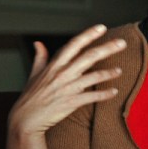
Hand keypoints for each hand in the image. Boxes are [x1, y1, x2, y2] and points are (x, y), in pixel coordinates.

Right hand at [4, 25, 126, 148]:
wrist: (25, 120)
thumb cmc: (31, 97)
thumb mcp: (34, 74)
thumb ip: (40, 57)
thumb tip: (38, 43)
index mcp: (55, 65)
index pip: (74, 44)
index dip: (88, 34)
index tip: (101, 27)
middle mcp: (62, 74)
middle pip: (89, 56)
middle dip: (107, 48)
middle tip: (122, 43)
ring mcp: (68, 88)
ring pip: (94, 76)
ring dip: (109, 73)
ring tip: (120, 70)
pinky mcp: (71, 102)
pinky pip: (92, 96)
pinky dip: (104, 94)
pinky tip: (114, 92)